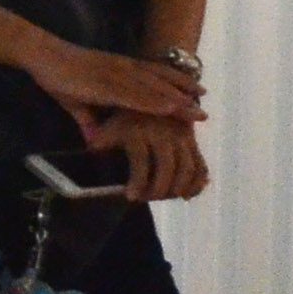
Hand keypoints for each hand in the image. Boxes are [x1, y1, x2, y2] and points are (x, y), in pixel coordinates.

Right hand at [21, 38, 200, 130]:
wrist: (42, 56)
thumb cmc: (57, 75)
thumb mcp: (76, 102)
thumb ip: (88, 120)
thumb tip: (93, 140)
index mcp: (119, 69)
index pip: (154, 74)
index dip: (176, 82)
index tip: (196, 91)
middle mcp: (123, 69)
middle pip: (160, 81)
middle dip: (183, 92)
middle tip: (204, 104)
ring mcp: (117, 76)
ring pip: (153, 88)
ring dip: (176, 99)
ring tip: (195, 110)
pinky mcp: (107, 84)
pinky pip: (136, 94)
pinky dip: (155, 101)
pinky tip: (170, 107)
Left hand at [93, 106, 209, 205]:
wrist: (152, 94)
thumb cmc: (123, 115)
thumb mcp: (109, 124)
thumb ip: (100, 140)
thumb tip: (93, 152)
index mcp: (138, 129)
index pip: (141, 159)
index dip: (138, 181)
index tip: (131, 197)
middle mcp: (162, 133)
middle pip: (168, 166)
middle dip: (159, 189)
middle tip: (149, 199)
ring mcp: (181, 136)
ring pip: (187, 167)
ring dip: (178, 188)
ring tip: (166, 198)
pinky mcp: (192, 141)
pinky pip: (200, 164)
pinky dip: (197, 183)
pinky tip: (186, 196)